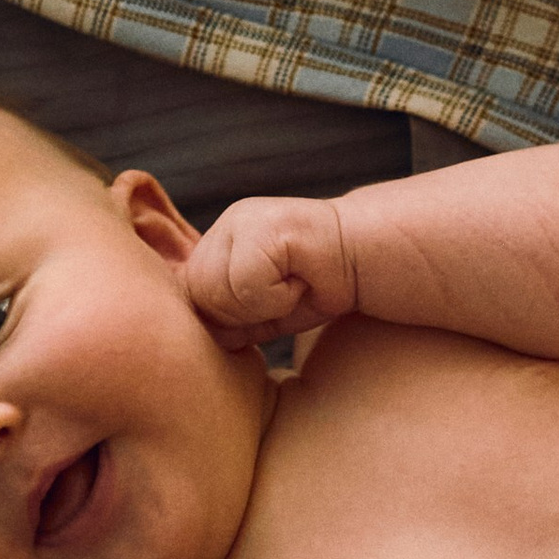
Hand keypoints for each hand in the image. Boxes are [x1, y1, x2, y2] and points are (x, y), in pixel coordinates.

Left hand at [182, 193, 357, 351]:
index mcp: (219, 245)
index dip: (228, 318)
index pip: (191, 297)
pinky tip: (301, 279)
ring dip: (262, 305)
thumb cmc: (319, 287)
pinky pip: (245, 286)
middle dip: (243, 312)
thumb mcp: (263, 313)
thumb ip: (228, 322)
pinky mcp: (261, 227)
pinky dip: (277, 298)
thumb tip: (205, 336)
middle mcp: (225, 228)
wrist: (367, 260)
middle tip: (284, 295)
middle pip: (199, 296)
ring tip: (293, 285)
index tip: (271, 304)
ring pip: (218, 292)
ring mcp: (241, 222)